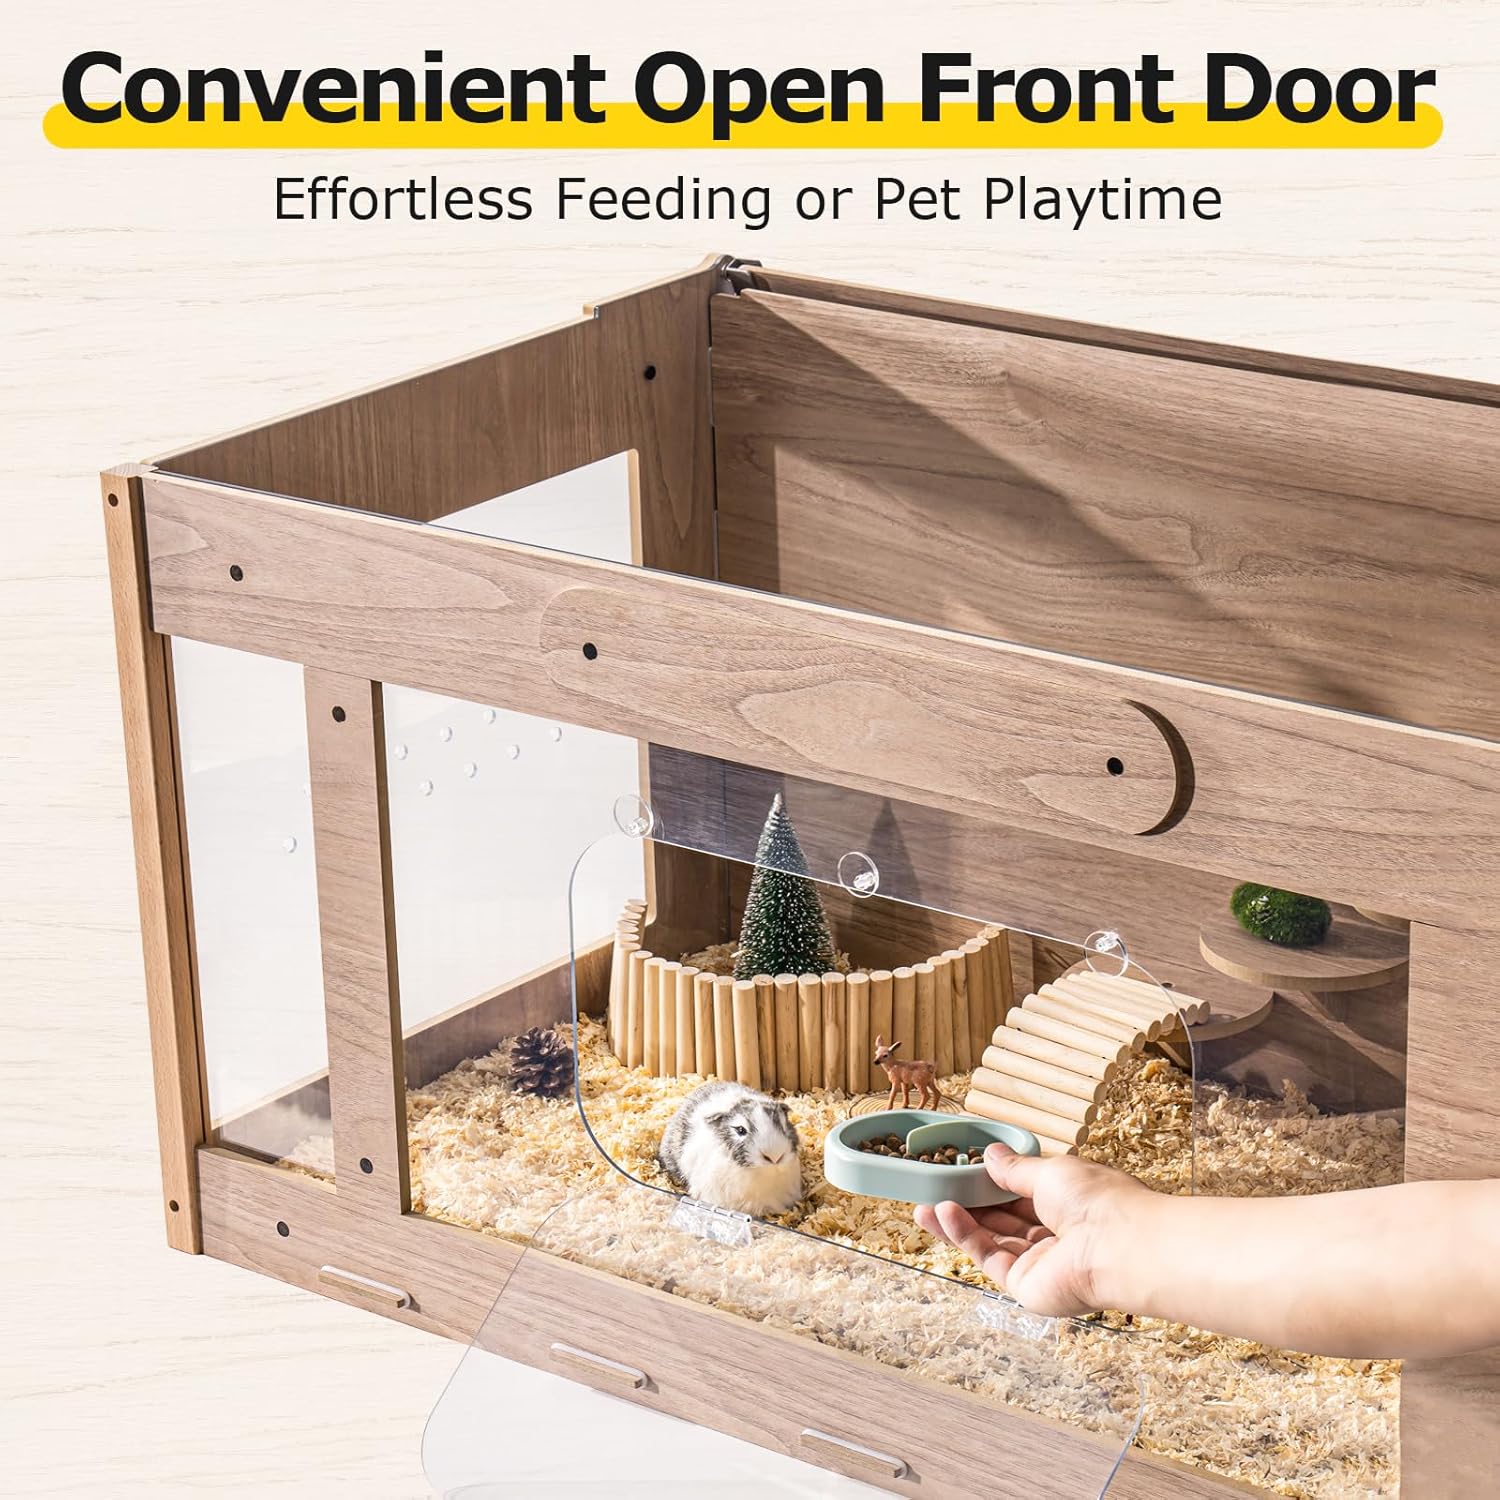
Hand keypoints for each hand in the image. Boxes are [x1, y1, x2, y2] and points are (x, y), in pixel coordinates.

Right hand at [914, 1143, 1147, 1317]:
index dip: (989, 1183)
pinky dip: (964, 1236)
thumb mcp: (1050, 1172)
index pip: (1019, 1194)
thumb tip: (991, 1154)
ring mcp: (1039, 1264)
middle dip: (967, 1205)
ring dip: (957, 1222)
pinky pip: (988, 1257)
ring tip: (923, 1205)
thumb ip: (1015, 1169)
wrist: (1121, 1247)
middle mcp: (1053, 1236)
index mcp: (1065, 1205)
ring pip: (989, 1240)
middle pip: (1000, 1220)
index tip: (958, 1170)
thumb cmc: (1098, 1201)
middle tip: (933, 1190)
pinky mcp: (1026, 1286)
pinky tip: (942, 1214)